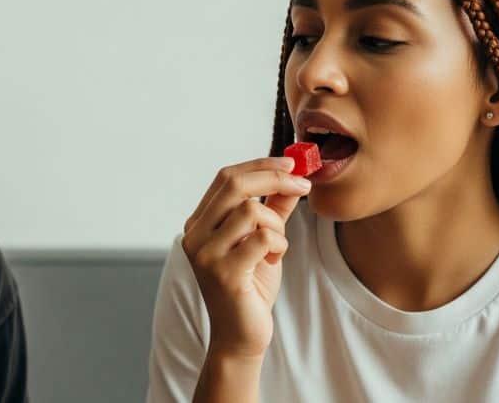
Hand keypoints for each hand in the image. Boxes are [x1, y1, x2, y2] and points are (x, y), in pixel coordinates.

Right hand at [181, 157, 310, 358]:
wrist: (241, 336)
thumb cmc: (250, 287)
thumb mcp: (262, 240)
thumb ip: (273, 208)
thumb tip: (291, 177)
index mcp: (199, 222)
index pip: (226, 178)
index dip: (260, 165)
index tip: (292, 163)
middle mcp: (195, 234)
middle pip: (234, 185)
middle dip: (274, 178)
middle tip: (303, 184)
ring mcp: (206, 253)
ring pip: (250, 210)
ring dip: (277, 224)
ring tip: (277, 244)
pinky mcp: (223, 273)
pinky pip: (261, 238)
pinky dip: (278, 244)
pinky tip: (274, 259)